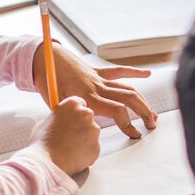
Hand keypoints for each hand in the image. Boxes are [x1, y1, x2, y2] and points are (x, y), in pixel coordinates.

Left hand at [36, 45, 157, 137]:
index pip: (117, 111)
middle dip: (143, 112)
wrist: (42, 59)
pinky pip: (118, 72)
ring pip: (127, 88)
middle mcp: (96, 87)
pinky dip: (133, 72)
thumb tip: (83, 134)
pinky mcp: (98, 71)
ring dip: (142, 101)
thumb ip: (73, 118)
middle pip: (129, 98)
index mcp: (88, 98)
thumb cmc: (47, 84)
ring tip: (152, 114)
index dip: (128, 125)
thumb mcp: (57, 107)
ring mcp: (99, 78)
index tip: (134, 135)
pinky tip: (147, 74)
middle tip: (152, 125)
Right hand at [38, 97, 100, 176]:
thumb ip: (57, 118)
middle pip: (87, 118)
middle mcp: (86, 114)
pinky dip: (86, 153)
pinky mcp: (97, 147)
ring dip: (84, 140)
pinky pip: (93, 149)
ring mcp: (93, 131)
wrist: (46, 162)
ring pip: (91, 134)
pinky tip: (73, 158)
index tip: (71, 119)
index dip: (74, 113)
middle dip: (81, 126)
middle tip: (69, 137)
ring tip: (68, 150)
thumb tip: (60, 121)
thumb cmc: (41, 143)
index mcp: (72, 104)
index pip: (80, 103)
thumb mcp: (44, 122)